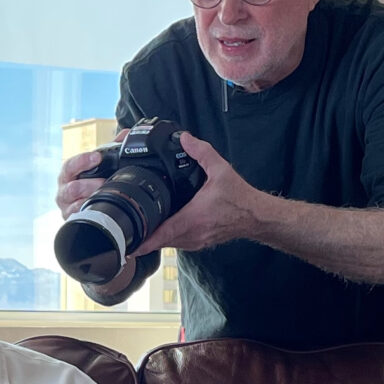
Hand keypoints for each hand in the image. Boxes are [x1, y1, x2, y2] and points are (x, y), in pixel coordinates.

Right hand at [54, 147, 106, 217]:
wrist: (82, 204)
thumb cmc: (89, 182)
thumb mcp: (99, 164)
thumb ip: (111, 148)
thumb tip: (126, 134)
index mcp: (68, 174)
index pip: (70, 165)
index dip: (82, 161)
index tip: (97, 157)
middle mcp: (64, 190)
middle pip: (71, 187)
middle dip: (89, 184)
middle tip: (104, 181)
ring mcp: (66, 206)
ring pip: (74, 203)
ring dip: (90, 199)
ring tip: (103, 196)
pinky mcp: (70, 219)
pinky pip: (77, 216)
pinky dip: (87, 212)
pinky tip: (97, 209)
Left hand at [138, 132, 275, 255]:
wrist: (257, 216)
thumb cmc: (240, 197)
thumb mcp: (221, 170)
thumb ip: (201, 152)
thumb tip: (185, 138)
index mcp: (193, 218)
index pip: (162, 234)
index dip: (144, 241)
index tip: (128, 244)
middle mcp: (193, 234)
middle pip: (161, 241)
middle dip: (143, 238)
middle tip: (126, 232)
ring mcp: (196, 241)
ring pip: (169, 244)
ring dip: (155, 239)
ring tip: (139, 231)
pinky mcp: (200, 243)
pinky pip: (178, 244)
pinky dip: (167, 239)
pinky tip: (161, 229)